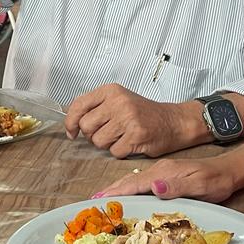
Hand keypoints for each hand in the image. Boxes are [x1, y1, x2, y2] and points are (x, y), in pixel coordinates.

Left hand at [64, 85, 205, 157]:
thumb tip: (71, 124)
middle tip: (107, 133)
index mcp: (111, 91)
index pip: (79, 105)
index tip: (71, 132)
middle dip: (93, 136)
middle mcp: (118, 102)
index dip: (70, 122)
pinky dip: (121, 152)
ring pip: (98, 142)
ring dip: (107, 145)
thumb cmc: (144, 113)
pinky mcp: (136, 136)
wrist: (173, 121)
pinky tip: (131, 143)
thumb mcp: (119, 100)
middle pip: (86, 127)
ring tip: (121, 137)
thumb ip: (96, 108)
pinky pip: (114, 152)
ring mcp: (128, 119)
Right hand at [93, 154, 241, 200]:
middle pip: (130, 181)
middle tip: (92, 203)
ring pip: (134, 182)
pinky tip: (126, 197)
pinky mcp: (166, 178)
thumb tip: (154, 186)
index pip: (134, 183)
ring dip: (117, 191)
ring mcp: (162, 173)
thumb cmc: (216, 180)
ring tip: (102, 201)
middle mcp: (159, 171)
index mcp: (163, 173)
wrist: (230, 171)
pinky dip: (129, 190)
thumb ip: (177, 185)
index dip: (116, 193)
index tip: (99, 200)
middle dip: (111, 191)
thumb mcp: (199, 184)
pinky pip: (141, 184)